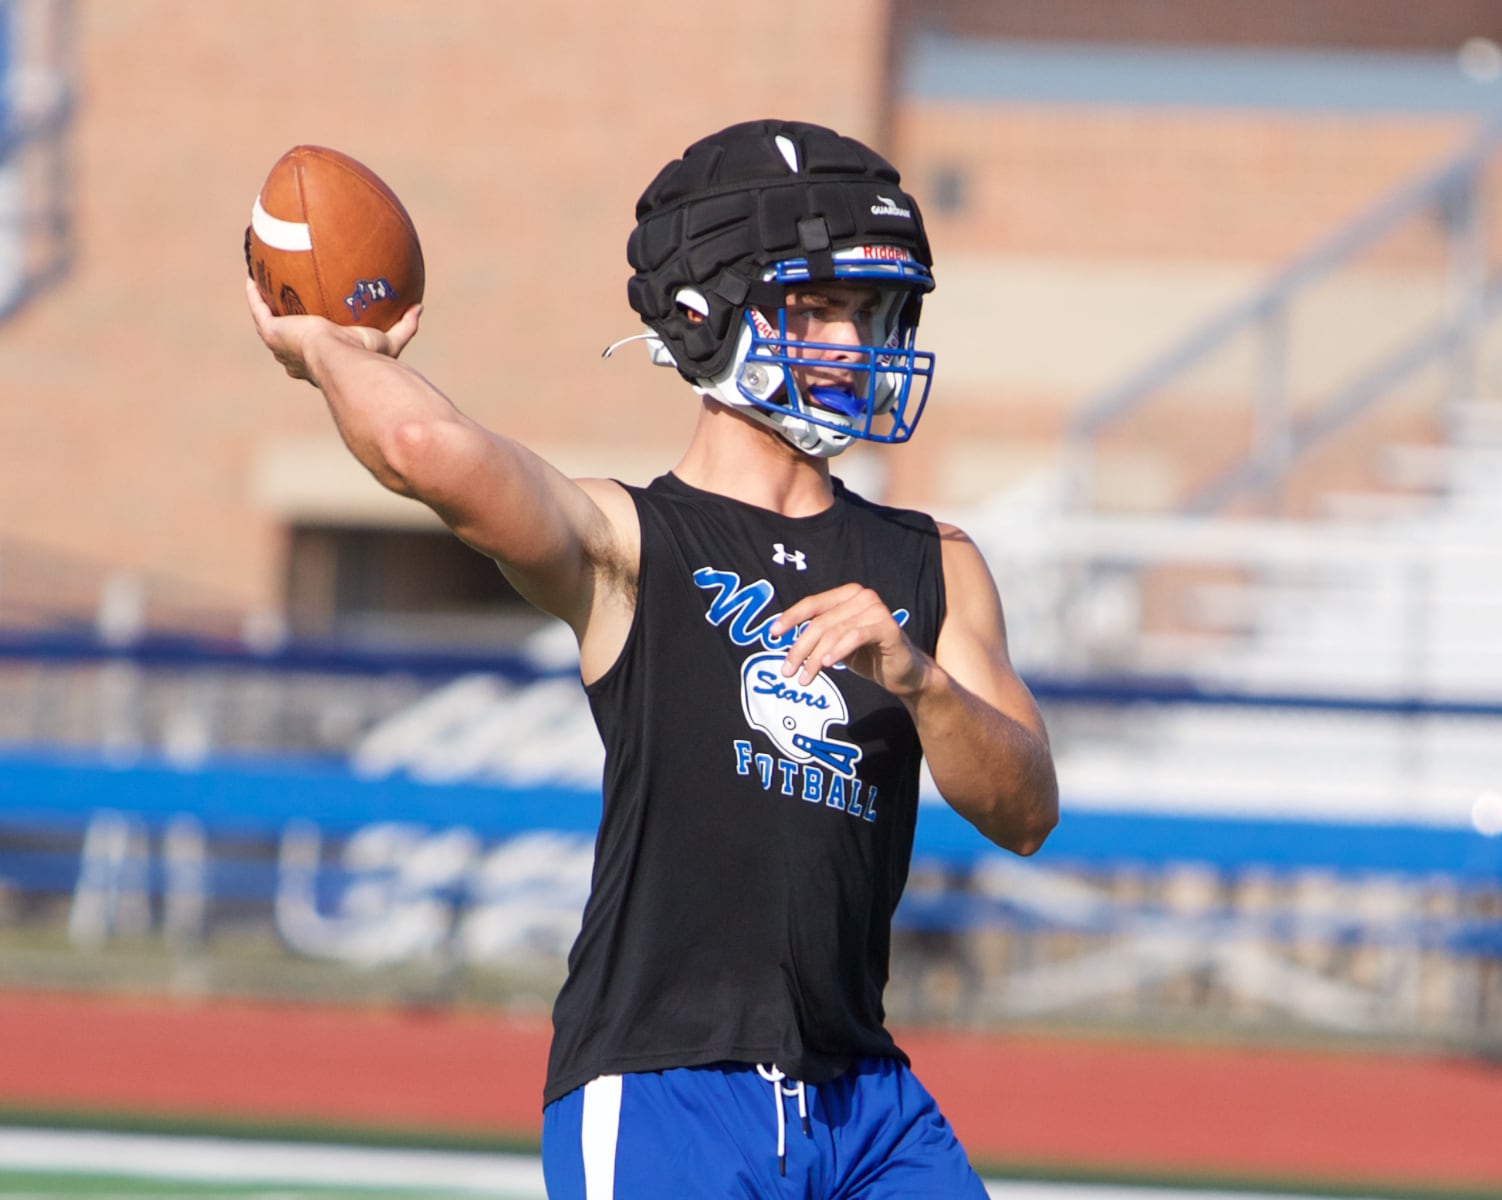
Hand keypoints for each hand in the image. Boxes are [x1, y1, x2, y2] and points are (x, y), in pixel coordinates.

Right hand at [244, 277, 421, 383]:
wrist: (343, 361)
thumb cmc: (367, 359)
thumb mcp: (389, 340)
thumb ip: (404, 326)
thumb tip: (419, 307)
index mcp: (323, 362)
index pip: (316, 352)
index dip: (313, 338)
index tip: (315, 322)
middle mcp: (299, 358)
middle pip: (289, 339)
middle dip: (286, 321)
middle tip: (286, 301)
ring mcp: (283, 347)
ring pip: (268, 322)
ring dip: (264, 303)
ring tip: (262, 283)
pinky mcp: (272, 335)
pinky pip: (258, 311)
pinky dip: (254, 295)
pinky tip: (252, 277)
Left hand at [768, 583, 929, 696]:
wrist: (905, 674)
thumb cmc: (869, 656)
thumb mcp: (837, 643)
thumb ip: (818, 634)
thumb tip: (782, 638)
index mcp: (848, 595)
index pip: (813, 604)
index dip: (790, 618)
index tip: (772, 635)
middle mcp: (862, 596)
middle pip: (820, 622)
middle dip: (800, 648)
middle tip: (787, 671)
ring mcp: (877, 609)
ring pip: (834, 632)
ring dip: (814, 657)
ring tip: (804, 678)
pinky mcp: (887, 627)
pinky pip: (855, 637)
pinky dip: (837, 651)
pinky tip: (825, 665)